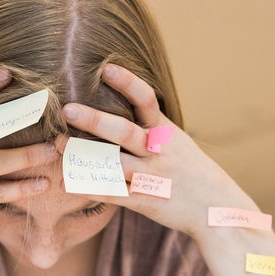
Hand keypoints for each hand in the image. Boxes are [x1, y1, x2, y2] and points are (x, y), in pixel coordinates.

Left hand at [61, 64, 261, 240]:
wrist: (215, 207)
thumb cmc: (190, 171)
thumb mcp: (177, 142)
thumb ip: (152, 125)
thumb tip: (126, 100)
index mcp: (164, 132)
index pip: (146, 100)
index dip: (127, 83)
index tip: (106, 68)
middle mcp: (158, 151)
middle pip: (124, 132)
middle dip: (94, 120)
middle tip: (67, 109)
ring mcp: (151, 177)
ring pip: (114, 165)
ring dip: (84, 156)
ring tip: (59, 147)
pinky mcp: (145, 201)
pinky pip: (113, 194)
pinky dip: (91, 188)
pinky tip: (70, 183)